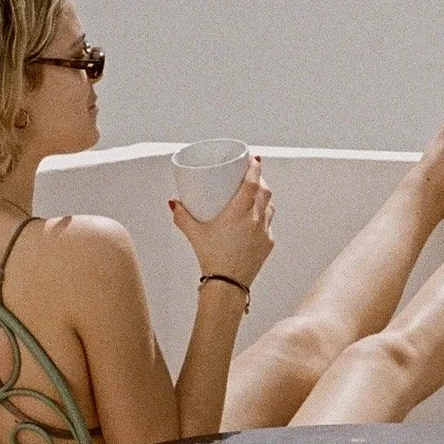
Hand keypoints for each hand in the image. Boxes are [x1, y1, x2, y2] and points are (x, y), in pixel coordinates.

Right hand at [170, 155, 274, 286]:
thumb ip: (182, 216)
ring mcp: (265, 232)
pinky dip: (264, 215)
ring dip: (264, 196)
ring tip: (255, 192)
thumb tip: (174, 202)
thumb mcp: (194, 234)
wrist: (228, 285)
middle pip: (264, 191)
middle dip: (260, 179)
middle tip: (251, 173)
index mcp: (239, 214)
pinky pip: (269, 223)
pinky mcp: (268, 244)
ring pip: (270, 206)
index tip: (254, 158)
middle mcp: (256, 220)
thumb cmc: (212, 259)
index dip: (255, 168)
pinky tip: (256, 216)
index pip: (252, 183)